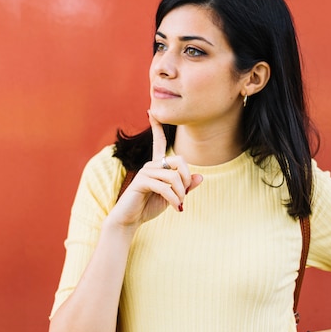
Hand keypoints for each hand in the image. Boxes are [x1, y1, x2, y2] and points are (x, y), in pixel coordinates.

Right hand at [108, 111, 202, 229]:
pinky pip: (165, 187)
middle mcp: (151, 165)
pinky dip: (174, 198)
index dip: (156, 127)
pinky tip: (176, 208)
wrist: (130, 220)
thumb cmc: (149, 207)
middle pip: (179, 160)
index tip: (150, 111)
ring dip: (180, 194)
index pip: (158, 141)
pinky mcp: (141, 181)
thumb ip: (185, 186)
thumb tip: (200, 176)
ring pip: (173, 176)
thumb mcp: (172, 197)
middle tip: (185, 195)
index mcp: (157, 166)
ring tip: (179, 205)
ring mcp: (145, 172)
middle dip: (186, 178)